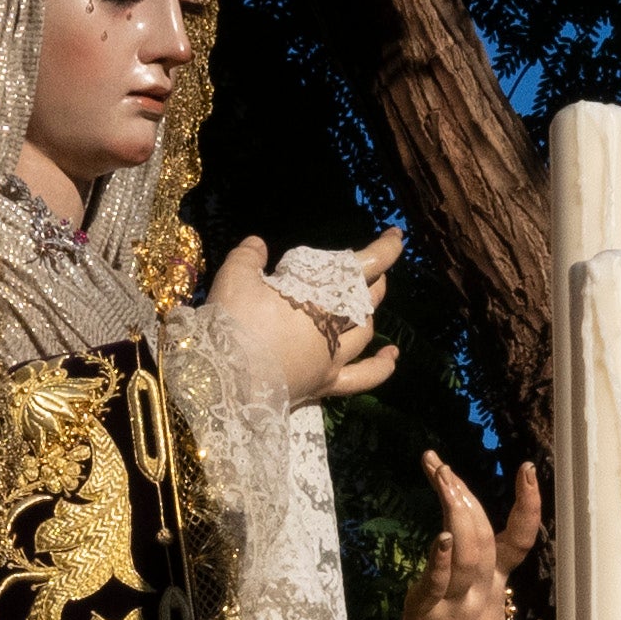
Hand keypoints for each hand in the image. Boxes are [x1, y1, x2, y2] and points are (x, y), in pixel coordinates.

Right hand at [195, 233, 404, 416]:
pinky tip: (392, 356)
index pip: (364, 266)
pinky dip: (382, 367)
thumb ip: (248, 257)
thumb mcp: (234, 279)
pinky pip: (363, 377)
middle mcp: (334, 327)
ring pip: (365, 332)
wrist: (224, 381)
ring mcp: (332, 357)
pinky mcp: (325, 384)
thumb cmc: (232, 326)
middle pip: (368, 299)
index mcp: (321, 297)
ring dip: (369, 314)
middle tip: (369, 270)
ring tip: (365, 304)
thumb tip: (257, 244)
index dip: (385, 249)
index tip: (396, 235)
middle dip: (374, 280)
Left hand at [395, 454, 536, 619]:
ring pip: (468, 555)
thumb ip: (475, 565)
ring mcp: (459, 603)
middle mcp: (482, 589)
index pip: (518, 539)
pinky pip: (439, 585)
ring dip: (455, 514)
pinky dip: (442, 561)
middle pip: (484, 537)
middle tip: (442, 467)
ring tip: (442, 480)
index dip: (528, 505)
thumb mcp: (475, 598)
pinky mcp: (431, 617)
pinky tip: (441, 538)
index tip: (528, 468)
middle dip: (464, 497)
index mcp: (495, 582)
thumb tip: (462, 526)